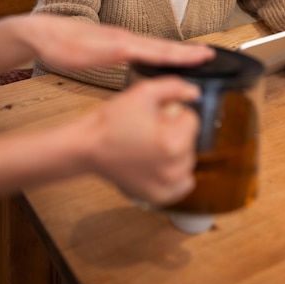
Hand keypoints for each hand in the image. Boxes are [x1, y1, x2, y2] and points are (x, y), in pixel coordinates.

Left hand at [34, 15, 214, 69]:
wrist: (43, 32)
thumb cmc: (60, 45)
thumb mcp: (80, 52)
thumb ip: (105, 51)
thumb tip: (126, 48)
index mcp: (120, 42)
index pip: (158, 48)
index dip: (182, 53)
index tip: (204, 55)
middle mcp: (123, 38)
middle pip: (161, 45)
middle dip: (186, 51)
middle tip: (210, 54)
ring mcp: (119, 38)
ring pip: (153, 45)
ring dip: (174, 51)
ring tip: (194, 55)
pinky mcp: (113, 41)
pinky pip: (142, 46)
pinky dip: (158, 50)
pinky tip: (160, 56)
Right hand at [85, 77, 200, 206]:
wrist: (88, 147)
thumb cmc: (112, 121)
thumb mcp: (142, 93)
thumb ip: (174, 87)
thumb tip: (195, 92)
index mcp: (173, 142)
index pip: (192, 119)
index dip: (173, 112)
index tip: (155, 116)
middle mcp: (174, 168)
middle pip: (192, 140)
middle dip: (175, 131)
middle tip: (150, 129)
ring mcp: (167, 186)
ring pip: (188, 160)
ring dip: (176, 151)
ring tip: (150, 145)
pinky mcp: (159, 196)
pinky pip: (182, 183)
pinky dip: (174, 172)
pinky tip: (156, 162)